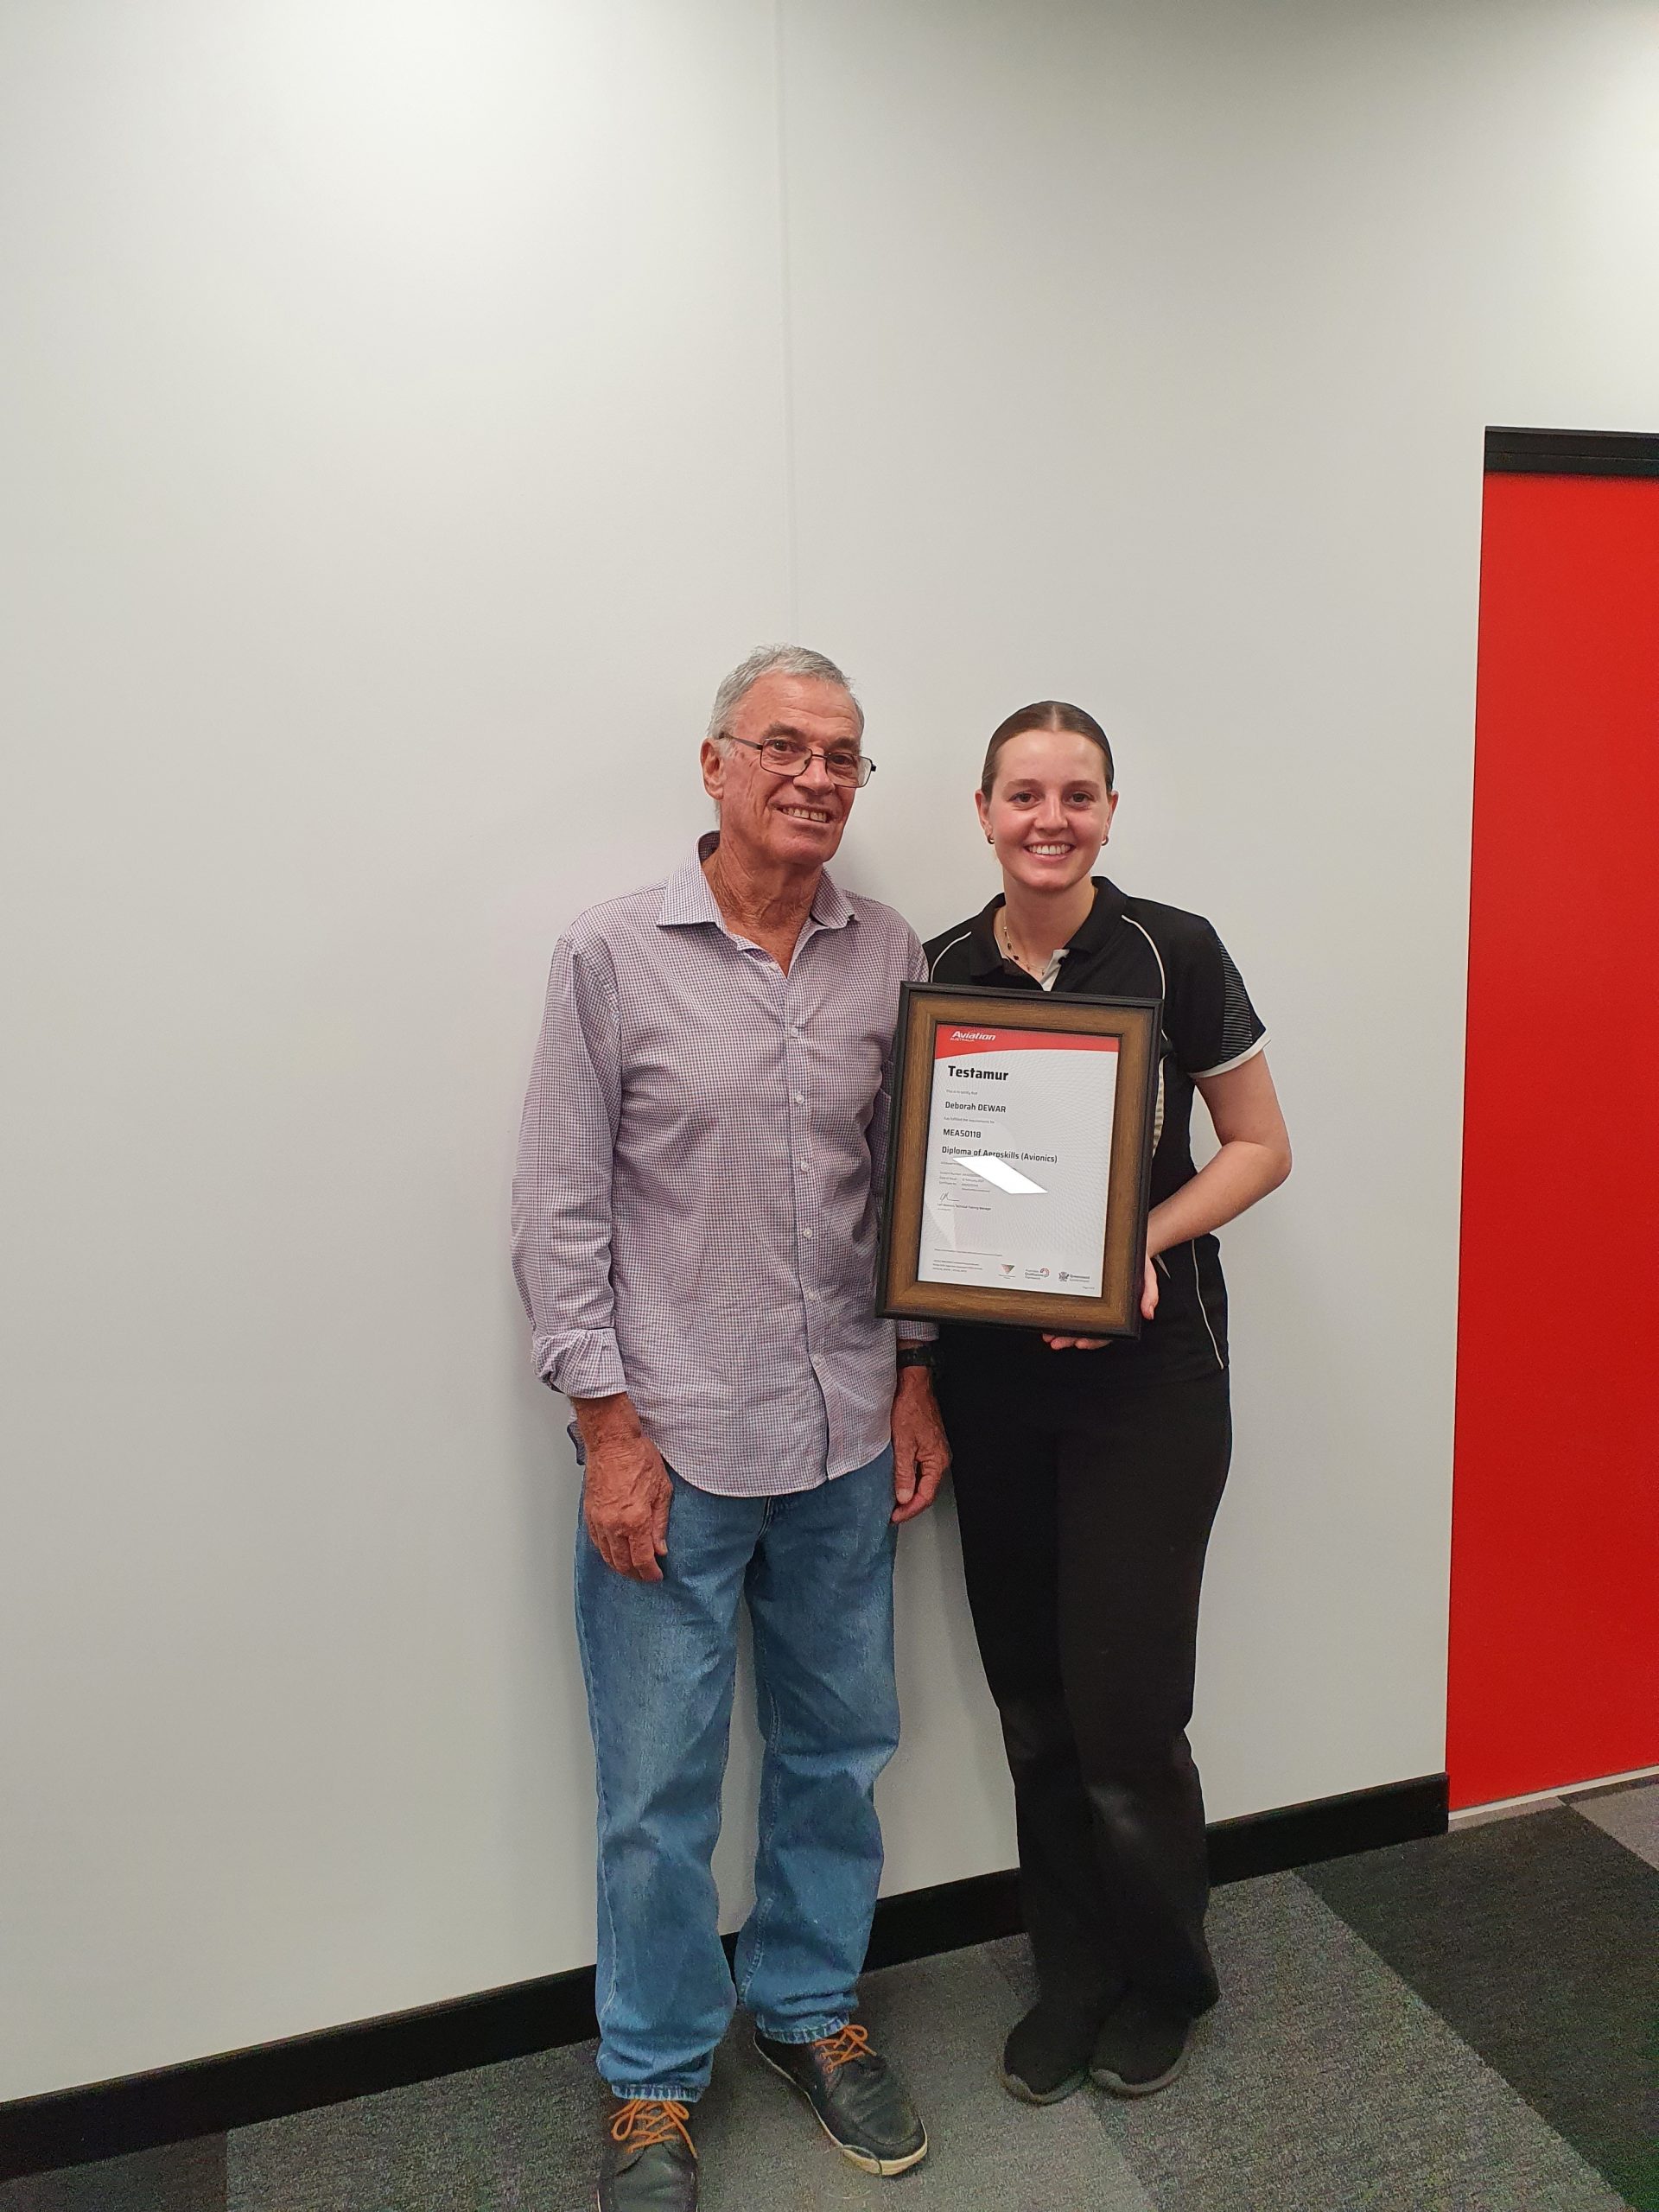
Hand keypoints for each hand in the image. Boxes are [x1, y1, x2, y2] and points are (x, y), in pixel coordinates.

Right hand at [575, 1396, 671, 1580]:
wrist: (612, 1442)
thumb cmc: (638, 1458)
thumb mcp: (662, 1490)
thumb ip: (660, 1523)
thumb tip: (660, 1547)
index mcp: (636, 1520)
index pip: (643, 1560)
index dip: (651, 1573)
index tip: (657, 1576)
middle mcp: (614, 1525)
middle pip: (623, 1563)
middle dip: (636, 1574)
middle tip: (646, 1576)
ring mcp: (599, 1521)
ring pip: (607, 1556)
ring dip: (620, 1566)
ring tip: (632, 1569)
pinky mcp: (589, 1514)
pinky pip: (597, 1543)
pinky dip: (606, 1553)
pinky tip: (614, 1553)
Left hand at [891, 1366, 950, 1524]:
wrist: (912, 1385)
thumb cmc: (910, 1408)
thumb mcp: (903, 1444)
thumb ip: (904, 1473)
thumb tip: (904, 1497)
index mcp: (937, 1461)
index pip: (926, 1496)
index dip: (910, 1510)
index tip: (895, 1516)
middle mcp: (939, 1458)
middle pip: (926, 1491)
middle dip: (909, 1505)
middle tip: (892, 1513)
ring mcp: (933, 1452)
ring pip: (922, 1481)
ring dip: (908, 1493)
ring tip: (892, 1502)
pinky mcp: (926, 1446)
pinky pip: (919, 1469)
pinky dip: (908, 1479)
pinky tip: (897, 1482)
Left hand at [1043, 1255, 1157, 1349]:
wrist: (1128, 1247)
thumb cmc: (1138, 1264)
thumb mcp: (1148, 1277)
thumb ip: (1150, 1295)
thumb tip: (1148, 1313)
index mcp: (1121, 1313)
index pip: (1107, 1333)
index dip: (1094, 1340)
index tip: (1080, 1342)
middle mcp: (1106, 1312)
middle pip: (1087, 1331)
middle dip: (1070, 1339)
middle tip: (1056, 1342)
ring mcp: (1095, 1304)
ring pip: (1077, 1323)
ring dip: (1062, 1331)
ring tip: (1048, 1335)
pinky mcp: (1085, 1293)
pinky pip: (1072, 1307)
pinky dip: (1061, 1314)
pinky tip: (1051, 1318)